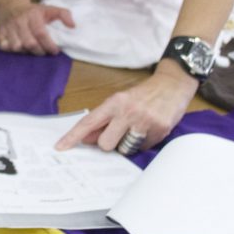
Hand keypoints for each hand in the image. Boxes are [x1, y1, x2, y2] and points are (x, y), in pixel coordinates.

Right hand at [0, 0, 74, 55]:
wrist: (9, 4)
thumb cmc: (32, 11)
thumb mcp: (49, 9)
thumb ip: (64, 15)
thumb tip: (72, 26)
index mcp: (32, 15)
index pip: (41, 33)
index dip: (49, 45)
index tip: (55, 51)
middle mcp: (19, 21)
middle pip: (29, 43)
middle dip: (39, 51)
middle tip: (43, 52)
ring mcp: (7, 27)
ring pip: (16, 47)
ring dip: (25, 52)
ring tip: (31, 50)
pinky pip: (3, 47)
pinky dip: (11, 50)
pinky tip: (18, 48)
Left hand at [55, 62, 197, 151]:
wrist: (173, 84)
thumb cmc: (143, 95)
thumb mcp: (121, 101)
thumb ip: (103, 120)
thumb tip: (86, 138)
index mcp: (115, 102)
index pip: (89, 122)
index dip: (73, 136)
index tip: (60, 147)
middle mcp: (128, 111)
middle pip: (105, 143)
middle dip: (110, 143)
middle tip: (119, 133)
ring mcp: (144, 121)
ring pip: (124, 149)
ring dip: (128, 143)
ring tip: (138, 128)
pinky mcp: (159, 130)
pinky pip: (143, 148)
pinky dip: (144, 142)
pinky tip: (150, 129)